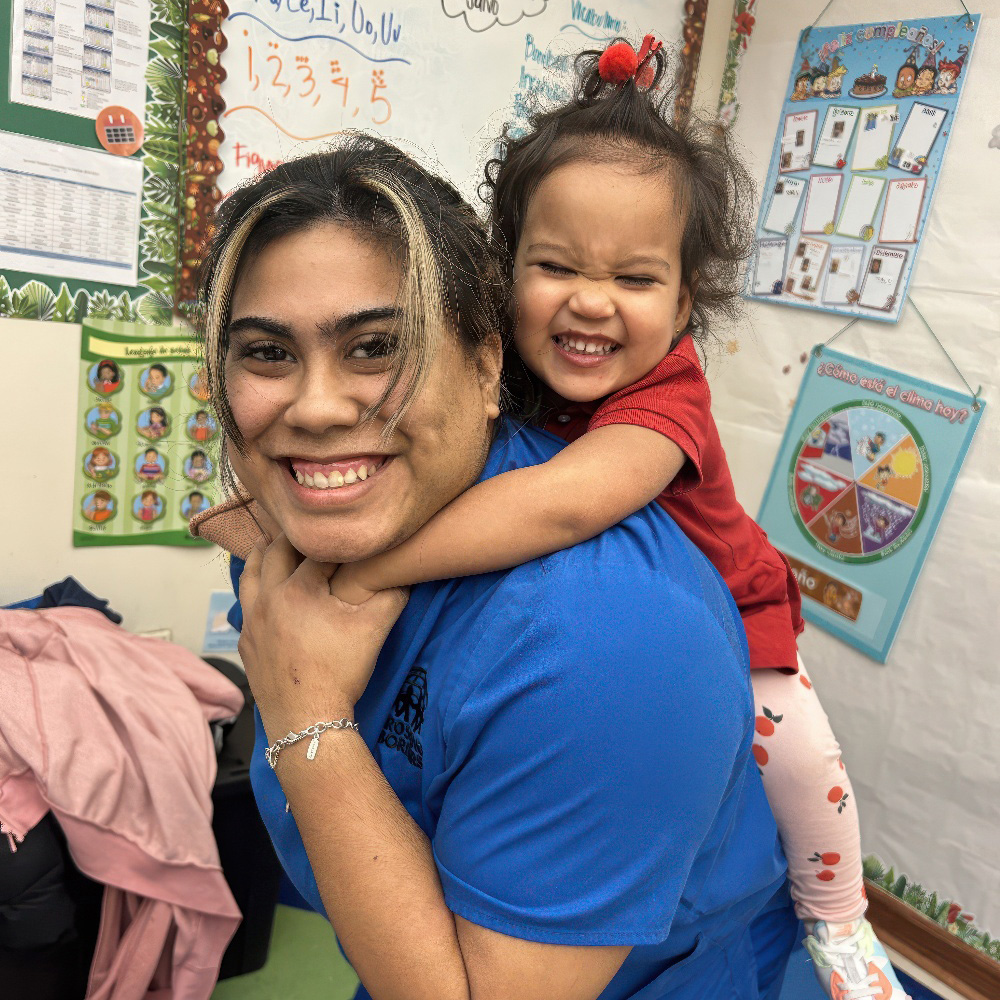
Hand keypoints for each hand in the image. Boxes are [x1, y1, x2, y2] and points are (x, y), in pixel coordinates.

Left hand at [238, 533, 407, 743]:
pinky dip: (256, 588)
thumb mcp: (375, 629)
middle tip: (309, 530)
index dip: (334, 541)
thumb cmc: (340, 672)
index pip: (316, 550)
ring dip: (264, 557)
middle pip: (274, 552)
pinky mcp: (246, 643)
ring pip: (250, 575)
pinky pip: (246, 604)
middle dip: (293, 538)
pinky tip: (268, 592)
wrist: (307, 720)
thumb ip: (392, 594)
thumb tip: (405, 571)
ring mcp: (251, 622)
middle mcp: (267, 599)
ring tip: (273, 545)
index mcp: (296, 589)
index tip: (345, 535)